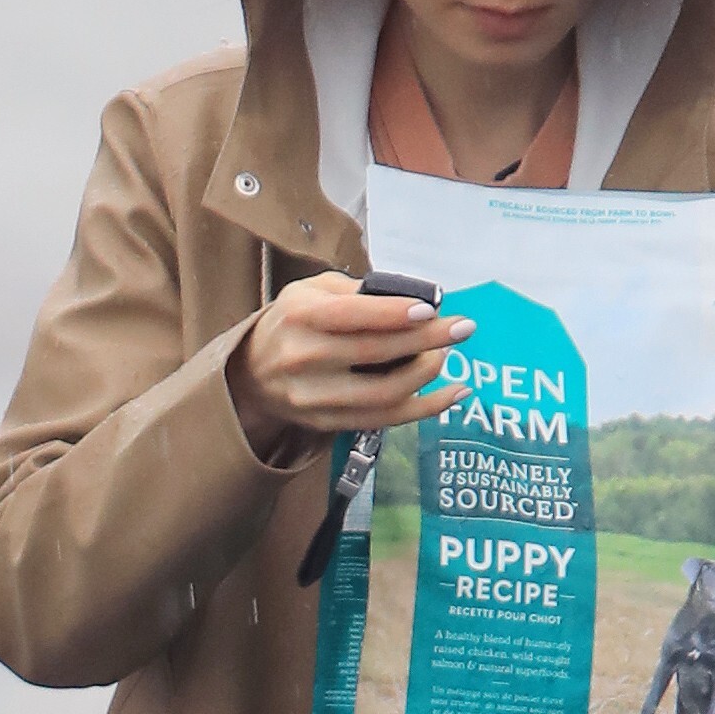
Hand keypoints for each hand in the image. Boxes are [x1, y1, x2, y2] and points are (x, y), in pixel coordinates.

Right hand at [227, 274, 474, 458]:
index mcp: (300, 316)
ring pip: (384, 393)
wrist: (252, 372)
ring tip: (446, 354)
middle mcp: (304, 358)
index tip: (432, 309)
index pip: (353, 315)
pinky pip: (386, 420)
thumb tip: (414, 299)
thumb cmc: (294, 322)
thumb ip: (356, 290)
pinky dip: (425, 408)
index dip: (395, 314)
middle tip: (463, 328)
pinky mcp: (328, 423)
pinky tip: (454, 393)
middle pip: (375, 353)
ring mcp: (316, 397)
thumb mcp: (312, 291)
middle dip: (426, 340)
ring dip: (426, 374)